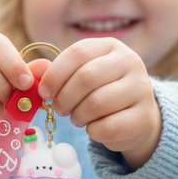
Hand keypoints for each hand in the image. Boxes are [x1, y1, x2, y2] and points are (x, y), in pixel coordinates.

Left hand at [38, 38, 160, 169]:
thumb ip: (56, 73)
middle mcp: (130, 62)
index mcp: (111, 46)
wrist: (137, 116)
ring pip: (97, 103)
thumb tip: (33, 72)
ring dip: (78, 116)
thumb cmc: (100, 92)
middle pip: (86, 78)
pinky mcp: (144, 117)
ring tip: (77, 118)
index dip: (55, 74)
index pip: (78, 53)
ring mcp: (141, 89)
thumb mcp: (80, 76)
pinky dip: (93, 131)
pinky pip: (108, 127)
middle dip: (65, 98)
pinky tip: (94, 128)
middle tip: (59, 109)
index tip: (44, 93)